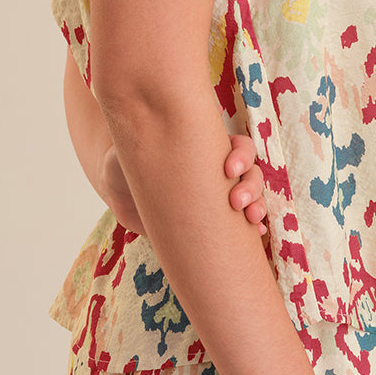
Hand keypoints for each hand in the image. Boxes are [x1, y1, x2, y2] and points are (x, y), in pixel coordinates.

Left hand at [102, 131, 267, 237]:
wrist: (117, 187)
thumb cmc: (125, 159)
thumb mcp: (133, 148)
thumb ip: (140, 145)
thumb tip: (144, 140)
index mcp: (206, 147)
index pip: (239, 146)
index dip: (242, 156)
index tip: (228, 170)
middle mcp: (217, 170)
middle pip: (251, 173)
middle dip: (251, 187)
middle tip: (236, 202)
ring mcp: (217, 196)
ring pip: (252, 197)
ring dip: (258, 207)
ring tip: (251, 221)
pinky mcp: (211, 221)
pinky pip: (241, 224)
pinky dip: (254, 228)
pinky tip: (255, 235)